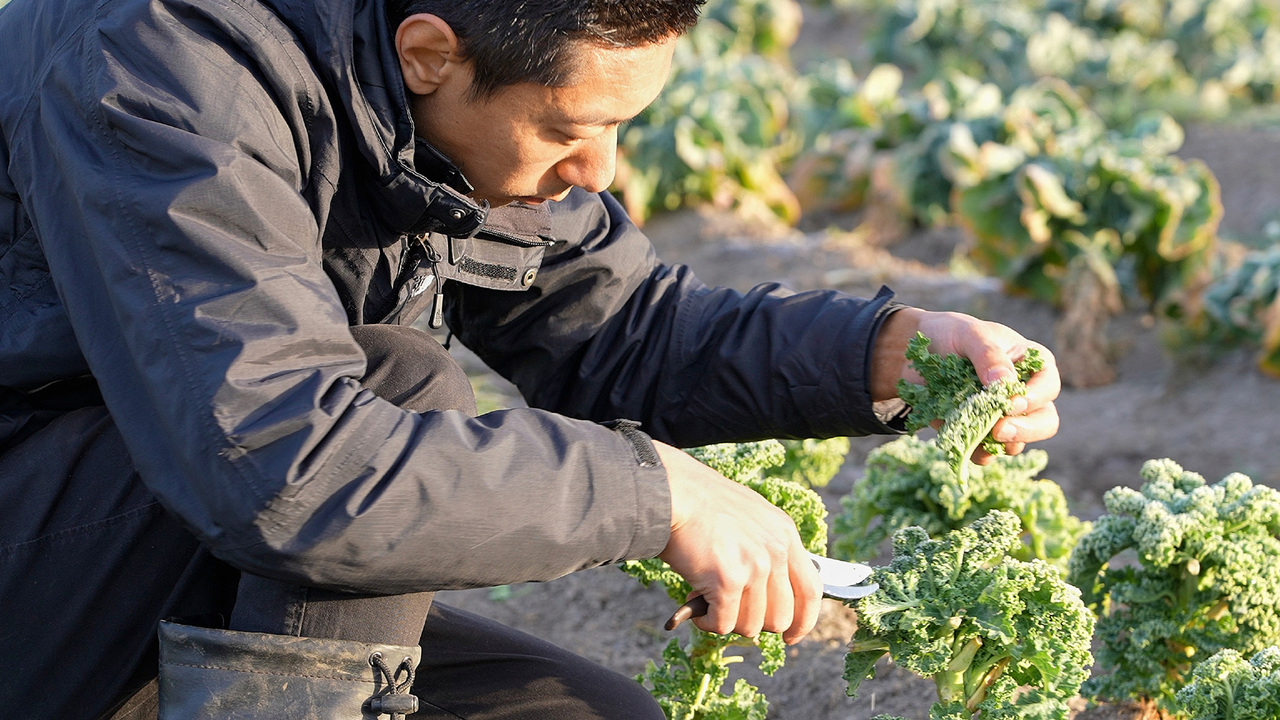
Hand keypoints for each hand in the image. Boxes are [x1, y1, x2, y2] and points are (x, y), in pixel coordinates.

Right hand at [654, 441, 822, 643]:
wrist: (672, 493)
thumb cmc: (700, 503)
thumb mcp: (750, 515)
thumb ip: (765, 547)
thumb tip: (765, 591)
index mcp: (785, 534)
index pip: (811, 590)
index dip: (803, 620)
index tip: (791, 635)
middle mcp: (775, 551)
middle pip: (781, 617)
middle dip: (755, 622)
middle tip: (731, 610)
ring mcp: (754, 567)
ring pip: (751, 625)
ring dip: (727, 620)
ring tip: (708, 599)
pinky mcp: (727, 581)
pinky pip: (723, 624)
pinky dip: (708, 622)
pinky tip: (695, 603)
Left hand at [871, 307, 1060, 461]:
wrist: (914, 352)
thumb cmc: (951, 334)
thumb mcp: (970, 334)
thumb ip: (989, 355)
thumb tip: (1005, 385)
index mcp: (1031, 364)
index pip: (1049, 385)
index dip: (1036, 398)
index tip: (1009, 404)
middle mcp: (1023, 393)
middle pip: (1045, 421)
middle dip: (1026, 430)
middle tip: (999, 431)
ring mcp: (1002, 416)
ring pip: (1018, 442)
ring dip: (1000, 445)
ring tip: (977, 437)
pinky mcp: (978, 431)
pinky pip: (986, 451)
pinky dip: (976, 452)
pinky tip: (964, 446)